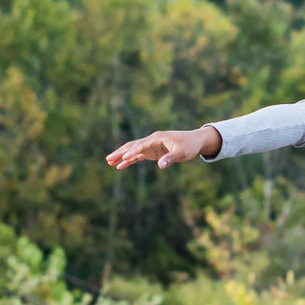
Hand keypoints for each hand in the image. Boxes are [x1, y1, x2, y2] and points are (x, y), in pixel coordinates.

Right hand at [106, 125, 221, 169]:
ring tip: (109, 162)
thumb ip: (171, 158)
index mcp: (157, 138)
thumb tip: (161, 166)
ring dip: (122, 156)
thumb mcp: (182, 153)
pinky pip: (138, 156)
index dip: (132, 152)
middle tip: (108, 159)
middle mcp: (152, 140)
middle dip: (120, 152)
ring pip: (133, 150)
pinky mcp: (153, 152)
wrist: (196, 141)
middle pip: (132, 146)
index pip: (141, 145)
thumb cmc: (190, 145)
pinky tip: (121, 166)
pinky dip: (130, 160)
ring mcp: (151, 146)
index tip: (123, 158)